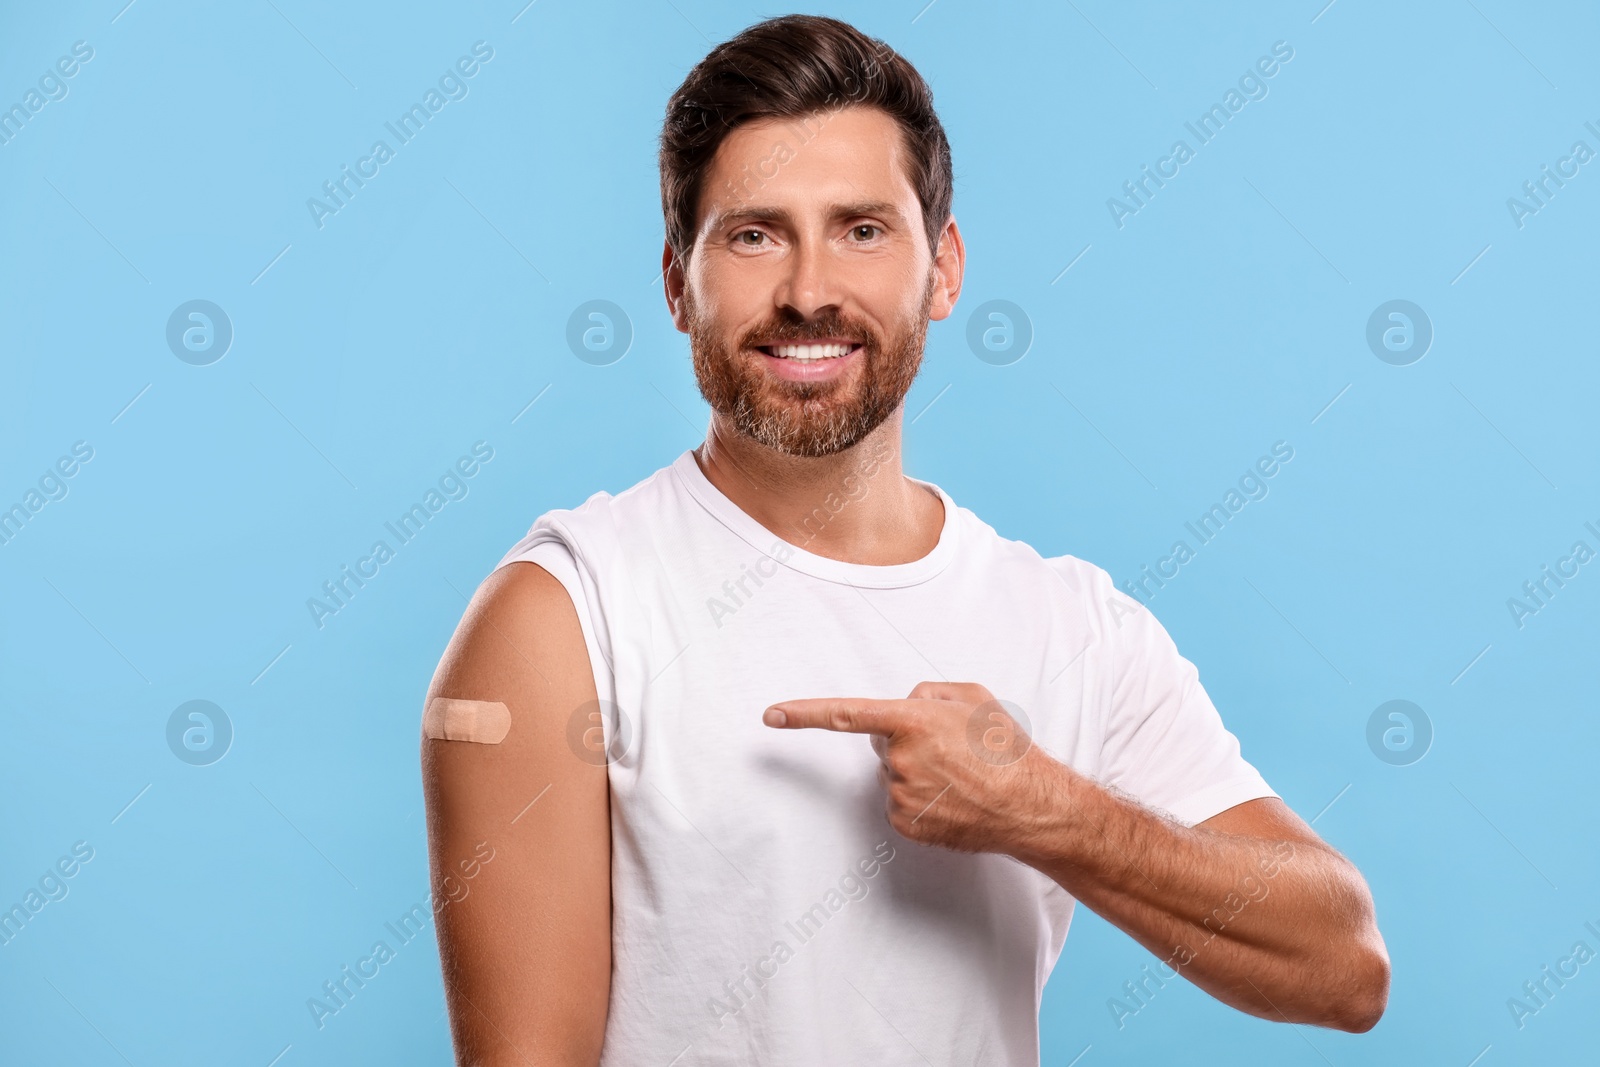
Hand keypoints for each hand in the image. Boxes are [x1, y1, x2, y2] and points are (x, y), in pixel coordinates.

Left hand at [763, 681, 1062, 852]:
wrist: (1031, 806)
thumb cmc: (1006, 749)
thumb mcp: (973, 697)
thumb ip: (928, 691)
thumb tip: (904, 705)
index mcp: (912, 722)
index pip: (846, 714)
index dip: (804, 714)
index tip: (771, 715)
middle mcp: (900, 760)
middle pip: (882, 743)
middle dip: (906, 740)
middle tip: (951, 749)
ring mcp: (900, 796)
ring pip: (893, 774)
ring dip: (918, 770)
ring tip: (960, 776)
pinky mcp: (906, 824)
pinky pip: (900, 802)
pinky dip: (921, 798)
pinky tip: (953, 799)